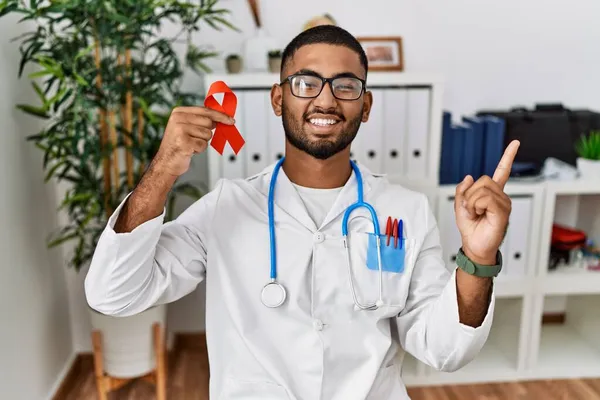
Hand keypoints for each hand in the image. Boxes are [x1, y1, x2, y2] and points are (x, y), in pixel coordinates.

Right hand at [153, 106, 234, 176]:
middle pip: (208, 122)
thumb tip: (220, 118)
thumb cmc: (178, 145)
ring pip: (207, 134)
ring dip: (202, 142)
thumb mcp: (187, 128)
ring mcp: (179, 130)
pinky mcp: (183, 142)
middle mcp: (178, 119)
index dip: (220, 116)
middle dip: (206, 133)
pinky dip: (199, 149)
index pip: (205, 110)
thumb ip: (201, 120)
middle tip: (194, 138)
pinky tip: (189, 150)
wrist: (166, 162)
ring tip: (190, 144)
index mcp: (179, 112)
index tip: (231, 120)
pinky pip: (203, 145)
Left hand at [454, 140, 519, 264]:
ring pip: (483, 189)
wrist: (474, 246)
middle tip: (471, 209)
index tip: (515, 143)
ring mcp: (503, 203)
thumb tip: (469, 177)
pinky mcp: (503, 211)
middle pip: (483, 180)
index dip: (508, 157)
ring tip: (476, 213)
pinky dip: (476, 206)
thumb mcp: (459, 205)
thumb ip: (462, 190)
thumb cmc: (470, 228)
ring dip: (472, 202)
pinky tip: (480, 214)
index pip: (502, 171)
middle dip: (469, 194)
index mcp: (492, 193)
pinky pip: (486, 199)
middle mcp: (500, 196)